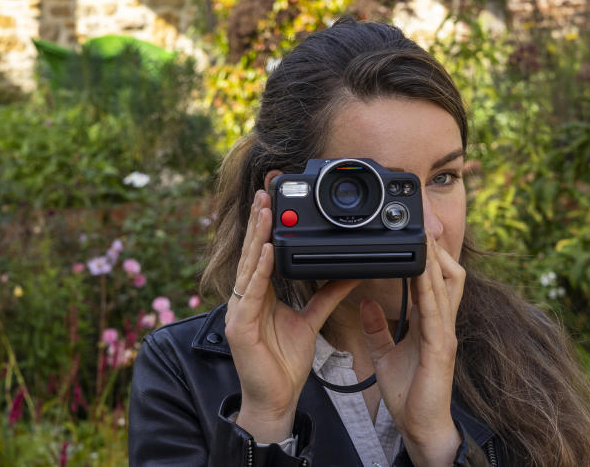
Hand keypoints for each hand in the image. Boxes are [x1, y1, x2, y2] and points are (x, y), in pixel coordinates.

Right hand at [225, 189, 358, 442]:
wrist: (277, 399)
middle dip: (258, 221)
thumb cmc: (286, 363)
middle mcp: (245, 298)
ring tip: (264, 211)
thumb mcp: (311, 319)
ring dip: (256, 237)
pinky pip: (250, 294)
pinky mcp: (239, 327)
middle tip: (265, 191)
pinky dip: (258, 271)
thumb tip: (350, 271)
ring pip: (248, 267)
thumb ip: (328, 295)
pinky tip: (264, 252)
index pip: (261, 253)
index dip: (265, 227)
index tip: (272, 200)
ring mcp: (238, 312)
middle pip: (251, 253)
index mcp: (259, 295)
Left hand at [360, 237, 464, 465]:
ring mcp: (444, 333)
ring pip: (447, 286)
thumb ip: (377, 329)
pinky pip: (436, 311)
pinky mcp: (440, 347)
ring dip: (435, 261)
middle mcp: (441, 323)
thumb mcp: (385, 354)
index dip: (427, 256)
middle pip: (450, 274)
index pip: (433, 280)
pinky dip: (428, 289)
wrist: (420, 427)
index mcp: (430, 323)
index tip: (412, 235)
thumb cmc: (409, 394)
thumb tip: (365, 304)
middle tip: (421, 228)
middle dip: (438, 250)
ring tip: (423, 238)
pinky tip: (420, 274)